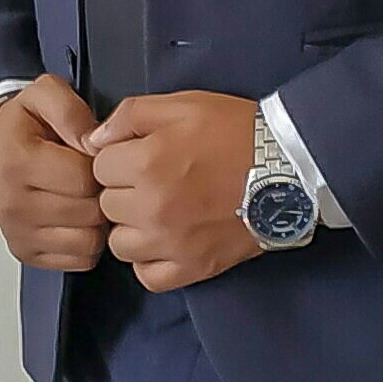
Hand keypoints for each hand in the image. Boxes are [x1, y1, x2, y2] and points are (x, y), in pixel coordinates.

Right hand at [0, 75, 106, 271]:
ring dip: (97, 221)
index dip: (101, 167)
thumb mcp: (44, 95)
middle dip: (101, 194)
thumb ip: (71, 109)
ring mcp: (20, 233)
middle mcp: (14, 204)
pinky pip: (81, 259)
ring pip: (89, 241)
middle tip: (91, 178)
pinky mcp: (27, 253)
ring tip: (85, 198)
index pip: (85, 179)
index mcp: (18, 164)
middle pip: (90, 213)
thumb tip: (92, 141)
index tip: (91, 157)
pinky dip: (87, 241)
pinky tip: (78, 219)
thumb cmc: (26, 127)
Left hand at [85, 91, 261, 291]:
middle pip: (107, 204)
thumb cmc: (235, 131)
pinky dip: (150, 261)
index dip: (119, 157)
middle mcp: (152, 208)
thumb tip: (94, 139)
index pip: (99, 167)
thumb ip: (129, 116)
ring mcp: (171, 243)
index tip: (142, 155)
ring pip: (120, 243)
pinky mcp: (192, 267)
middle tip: (156, 180)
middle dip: (125, 190)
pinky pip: (147, 276)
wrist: (288, 166)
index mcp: (146, 164)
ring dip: (133, 227)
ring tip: (160, 211)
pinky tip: (164, 241)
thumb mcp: (182, 105)